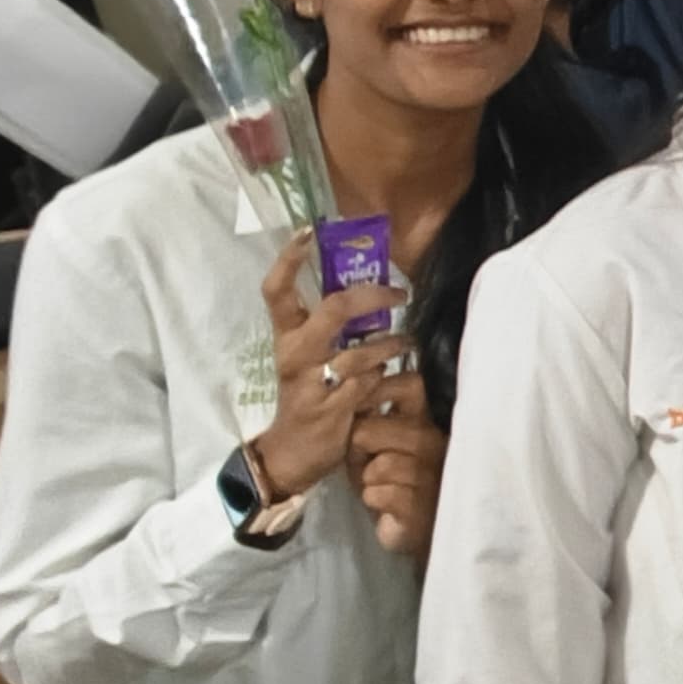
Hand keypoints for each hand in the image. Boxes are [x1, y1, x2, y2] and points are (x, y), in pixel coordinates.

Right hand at [249, 237, 406, 502]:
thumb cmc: (308, 394)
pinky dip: (388, 376)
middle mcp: (295, 355)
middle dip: (372, 296)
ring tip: (406, 344)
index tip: (307, 231)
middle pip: (334, 310)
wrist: (291, 452)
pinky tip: (392, 376)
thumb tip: (371, 291)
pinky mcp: (333, 408)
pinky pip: (372, 382)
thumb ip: (333, 328)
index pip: (276, 291)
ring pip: (363, 351)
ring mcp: (313, 382)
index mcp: (285, 337)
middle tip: (399, 293)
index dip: (288, 259)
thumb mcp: (310, 357)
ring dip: (392, 345)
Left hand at [347, 373, 445, 560]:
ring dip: (366, 478)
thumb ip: (371, 417)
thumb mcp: (379, 444)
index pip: (410, 385)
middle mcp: (435, 442)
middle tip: (366, 460)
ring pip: (378, 465)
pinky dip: (372, 499)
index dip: (377, 390)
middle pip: (370, 430)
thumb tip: (354, 391)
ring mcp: (432, 475)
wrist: (411, 527)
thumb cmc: (391, 480)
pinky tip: (384, 502)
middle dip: (357, 448)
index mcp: (426, 420)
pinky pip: (378, 494)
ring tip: (376, 484)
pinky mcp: (421, 508)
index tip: (361, 408)